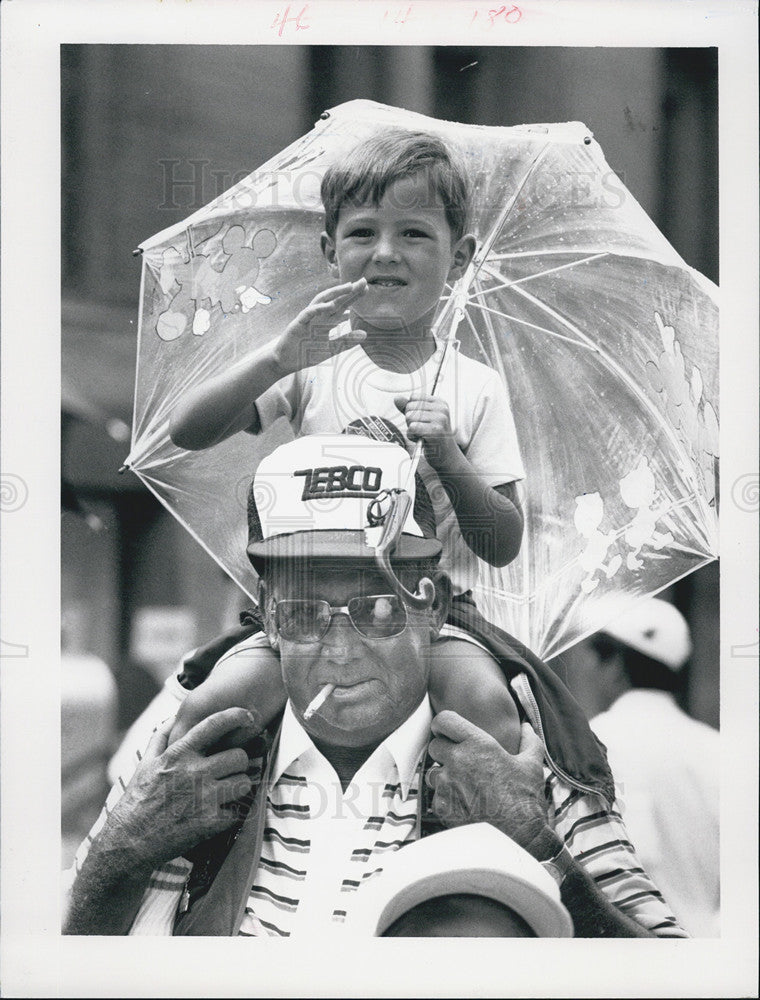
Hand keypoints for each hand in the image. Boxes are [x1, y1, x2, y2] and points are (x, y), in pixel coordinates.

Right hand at [100, 708, 262, 871]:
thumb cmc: (138, 799)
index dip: (237, 716)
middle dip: (239, 763)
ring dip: (239, 788)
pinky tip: (220, 814)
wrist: (129, 842)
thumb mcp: (146, 763)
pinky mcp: (210, 822)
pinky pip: (238, 811)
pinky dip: (232, 814)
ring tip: (227, 792)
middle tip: (231, 770)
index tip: (248, 716)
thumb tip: (175, 716)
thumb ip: (161, 736)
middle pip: (240, 756)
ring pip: (244, 783)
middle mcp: (194, 772)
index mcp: (179, 754)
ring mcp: (204, 798)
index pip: (215, 724)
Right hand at [273, 279, 366, 373]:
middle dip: (348, 291)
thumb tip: (365, 334)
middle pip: (335, 300)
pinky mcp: (298, 324)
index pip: (342, 306)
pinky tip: (330, 306)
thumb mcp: (332, 349)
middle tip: (363, 282)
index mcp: (326, 321)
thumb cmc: (307, 353)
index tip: (366, 289)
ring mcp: (308, 318)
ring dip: (335, 293)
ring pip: (321, 301)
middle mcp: (318, 316)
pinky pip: (308, 313)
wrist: (287, 362)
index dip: (353, 297)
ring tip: (349, 287)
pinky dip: (319, 309)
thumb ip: (346, 341)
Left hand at [394, 393, 458, 468]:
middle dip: (411, 421)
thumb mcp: (421, 419)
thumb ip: (409, 408)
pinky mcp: (435, 430)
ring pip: (409, 417)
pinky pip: (412, 428)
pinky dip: (412, 436)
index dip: (412, 410)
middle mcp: (441, 408)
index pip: (413, 397)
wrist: (446, 456)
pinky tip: (422, 439)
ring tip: (423, 435)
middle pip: (410, 407)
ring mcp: (440, 419)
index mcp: (439, 402)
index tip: (422, 421)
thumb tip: (397, 398)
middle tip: (423, 430)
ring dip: (412, 430)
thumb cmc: (433, 438)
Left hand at [426, 712, 551, 855]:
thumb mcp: (532, 765)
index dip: (443, 725)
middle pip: (435, 746)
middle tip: (460, 761)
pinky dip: (447, 799)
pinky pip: (437, 796)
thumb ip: (529, 741)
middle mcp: (458, 760)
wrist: (517, 837)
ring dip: (444, 776)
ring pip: (433, 772)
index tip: (447, 731)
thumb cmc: (525, 799)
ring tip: (464, 786)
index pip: (444, 720)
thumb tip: (527, 727)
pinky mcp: (442, 806)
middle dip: (444, 751)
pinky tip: (465, 805)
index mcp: (477, 744)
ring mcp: (447, 783)